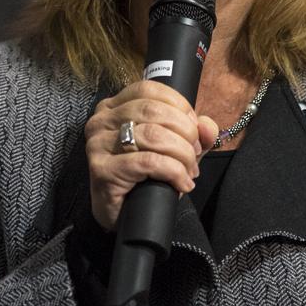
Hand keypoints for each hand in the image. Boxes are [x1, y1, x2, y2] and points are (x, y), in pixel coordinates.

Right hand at [84, 80, 219, 230]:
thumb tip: (207, 125)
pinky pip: (148, 162)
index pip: (150, 90)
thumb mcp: (175, 149)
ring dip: (181, 154)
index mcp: (114, 107)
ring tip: (189, 171)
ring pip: (152, 135)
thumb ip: (194, 133)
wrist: (124, 216)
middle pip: (154, 111)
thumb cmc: (145, 177)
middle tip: (194, 155)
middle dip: (185, 133)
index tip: (195, 130)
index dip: (180, 106)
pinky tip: (182, 184)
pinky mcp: (103, 170)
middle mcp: (101, 121)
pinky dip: (173, 172)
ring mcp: (98, 145)